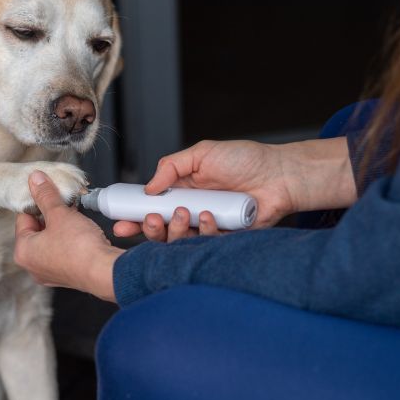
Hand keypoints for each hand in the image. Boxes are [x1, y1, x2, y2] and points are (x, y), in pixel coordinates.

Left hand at [14, 171, 122, 301]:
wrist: (104, 271)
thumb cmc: (79, 247)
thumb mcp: (59, 213)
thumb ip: (45, 195)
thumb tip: (36, 180)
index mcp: (23, 252)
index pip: (23, 218)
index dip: (37, 203)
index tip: (48, 194)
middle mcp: (33, 266)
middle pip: (37, 231)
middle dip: (51, 215)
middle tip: (64, 204)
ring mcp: (51, 273)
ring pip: (51, 242)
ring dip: (62, 227)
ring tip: (74, 216)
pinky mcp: (67, 276)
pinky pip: (64, 252)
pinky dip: (70, 241)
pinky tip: (81, 232)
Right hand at [113, 138, 354, 239]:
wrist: (280, 174)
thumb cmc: (245, 160)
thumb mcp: (202, 153)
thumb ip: (171, 166)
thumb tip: (148, 188)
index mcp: (182, 193)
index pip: (151, 209)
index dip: (134, 218)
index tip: (120, 222)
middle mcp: (192, 212)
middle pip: (160, 231)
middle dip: (148, 229)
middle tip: (149, 221)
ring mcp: (208, 227)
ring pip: (180, 242)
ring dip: (176, 231)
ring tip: (184, 214)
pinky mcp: (225, 240)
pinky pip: (206, 245)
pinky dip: (204, 233)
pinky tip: (210, 218)